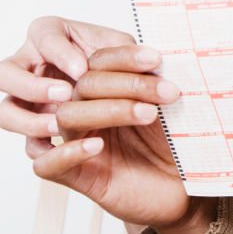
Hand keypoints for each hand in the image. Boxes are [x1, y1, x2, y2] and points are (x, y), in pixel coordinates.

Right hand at [0, 17, 134, 156]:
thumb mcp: (146, 66)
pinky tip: (95, 146)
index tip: (83, 68)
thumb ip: (137, 57)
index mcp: (65, 48)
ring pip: (7, 115)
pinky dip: (64, 153)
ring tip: (61, 122)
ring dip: (30, 119)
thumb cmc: (148, 93)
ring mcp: (43, 118)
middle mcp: (44, 81)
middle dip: (29, 84)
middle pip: (4, 73)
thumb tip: (145, 57)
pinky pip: (40, 160)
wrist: (166, 138)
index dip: (56, 50)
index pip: (42, 33)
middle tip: (65, 93)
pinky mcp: (56, 157)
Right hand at [33, 44, 215, 233]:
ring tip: (147, 114)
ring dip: (109, 110)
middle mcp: (86, 110)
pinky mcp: (74, 176)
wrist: (186, 189)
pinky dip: (68, 151)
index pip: (99, 60)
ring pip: (66, 117)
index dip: (125, 57)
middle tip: (167, 92)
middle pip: (83, 85)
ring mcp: (77, 141)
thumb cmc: (177, 144)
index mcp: (105, 86)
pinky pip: (46, 163)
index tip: (157, 59)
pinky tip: (97, 145)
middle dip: (128, 83)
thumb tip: (171, 44)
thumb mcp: (172, 106)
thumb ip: (161, 77)